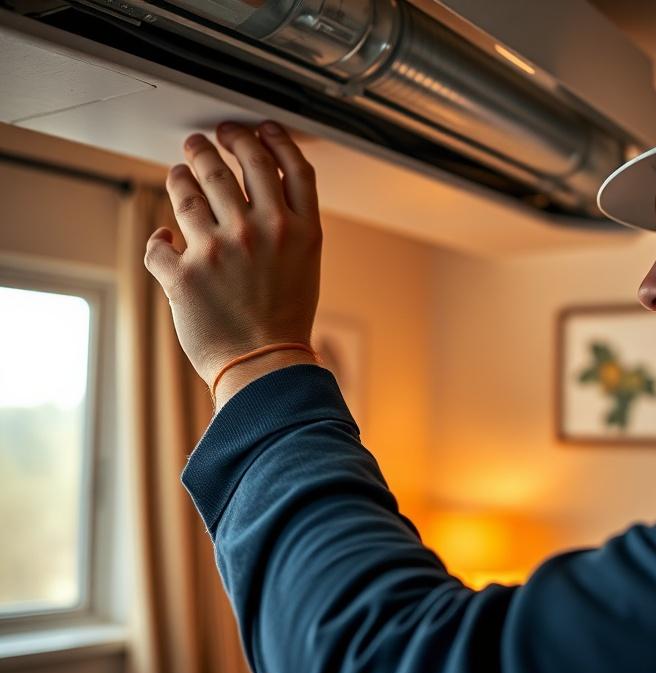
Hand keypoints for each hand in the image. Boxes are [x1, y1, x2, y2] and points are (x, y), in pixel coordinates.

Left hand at [144, 120, 322, 389]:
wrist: (265, 367)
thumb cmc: (284, 321)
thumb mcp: (304, 266)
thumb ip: (288, 226)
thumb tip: (256, 190)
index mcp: (300, 231)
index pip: (289, 166)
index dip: (271, 139)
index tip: (256, 128)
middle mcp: (263, 231)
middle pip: (236, 163)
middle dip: (215, 143)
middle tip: (203, 140)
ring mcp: (221, 249)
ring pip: (189, 188)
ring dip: (180, 174)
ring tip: (178, 172)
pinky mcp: (186, 272)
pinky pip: (159, 241)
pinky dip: (159, 241)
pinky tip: (163, 239)